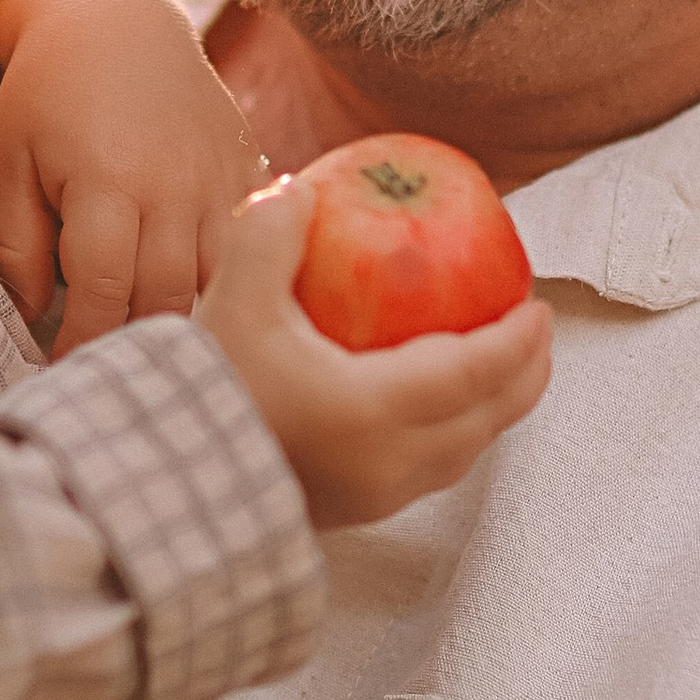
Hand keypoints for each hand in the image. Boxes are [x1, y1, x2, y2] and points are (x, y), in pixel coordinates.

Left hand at [0, 0, 264, 352]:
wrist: (116, 19)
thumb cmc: (49, 94)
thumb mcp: (11, 161)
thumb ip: (15, 244)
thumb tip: (28, 318)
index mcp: (107, 181)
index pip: (101, 289)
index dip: (83, 340)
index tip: (66, 370)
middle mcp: (174, 184)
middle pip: (165, 295)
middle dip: (134, 339)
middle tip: (108, 367)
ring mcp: (221, 179)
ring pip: (219, 280)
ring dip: (188, 317)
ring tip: (156, 344)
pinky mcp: (249, 172)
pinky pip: (253, 247)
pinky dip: (233, 280)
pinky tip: (211, 301)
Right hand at [196, 182, 553, 528]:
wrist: (162, 484)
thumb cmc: (203, 394)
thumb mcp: (233, 301)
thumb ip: (270, 235)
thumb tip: (301, 188)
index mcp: (374, 410)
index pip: (476, 371)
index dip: (518, 339)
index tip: (536, 303)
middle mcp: (389, 463)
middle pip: (488, 419)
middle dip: (525, 374)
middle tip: (534, 329)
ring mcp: (376, 496)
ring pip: (463, 452)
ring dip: (492, 408)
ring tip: (499, 365)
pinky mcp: (356, 511)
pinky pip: (430, 470)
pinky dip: (455, 432)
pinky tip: (439, 405)